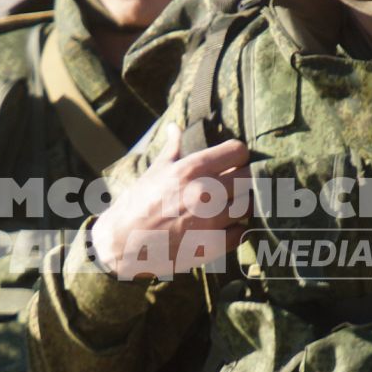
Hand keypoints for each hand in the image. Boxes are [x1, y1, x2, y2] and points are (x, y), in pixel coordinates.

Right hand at [88, 124, 250, 279]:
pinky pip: (242, 232)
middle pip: (248, 177)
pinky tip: (224, 227)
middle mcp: (205, 192)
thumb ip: (173, 148)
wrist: (122, 244)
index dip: (237, 156)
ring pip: (248, 204)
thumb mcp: (154, 171)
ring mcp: (211, 220)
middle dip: (242, 179)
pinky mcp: (212, 245)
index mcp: (191, 169)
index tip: (231, 162)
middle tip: (232, 185)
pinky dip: (236, 229)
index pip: (238, 151)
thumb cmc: (138, 204)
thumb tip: (175, 126)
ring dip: (241, 204)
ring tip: (228, 206)